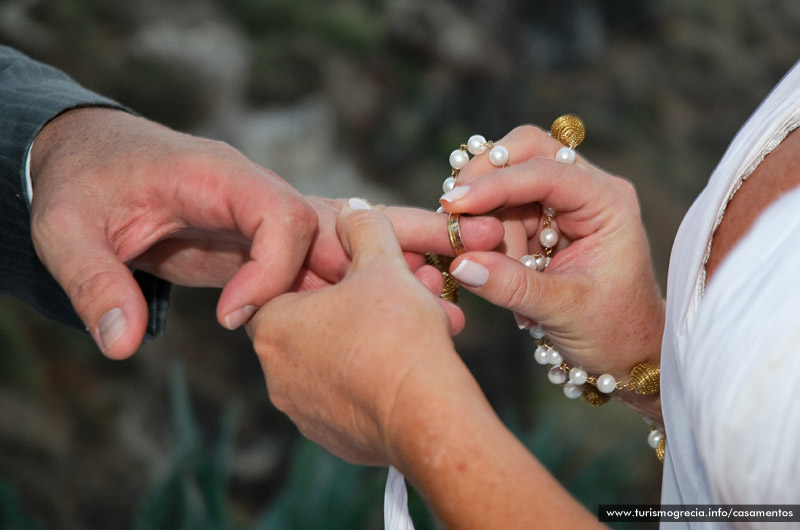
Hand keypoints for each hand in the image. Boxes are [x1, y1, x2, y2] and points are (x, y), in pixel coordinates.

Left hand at [30, 107, 317, 358]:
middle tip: (315, 342)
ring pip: (325, 244)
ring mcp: (257, 213)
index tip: (232, 318)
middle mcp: (251, 189)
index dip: (273, 270)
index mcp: (216, 174)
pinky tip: (312, 331)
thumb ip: (94, 283)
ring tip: (324, 342)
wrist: (89, 156)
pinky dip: (314, 293)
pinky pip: (302, 261)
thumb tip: (123, 345)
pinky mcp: (253, 238)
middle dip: (332, 283)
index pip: (282, 213)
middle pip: (324, 228)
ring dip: (331, 291)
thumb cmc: (80, 183)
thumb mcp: (65, 231)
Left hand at [246, 199, 602, 528]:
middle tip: (399, 294)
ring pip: (336, 362)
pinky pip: (351, 398)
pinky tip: (410, 366)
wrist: (426, 415)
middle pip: (315, 325)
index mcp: (274, 327)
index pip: (281, 287)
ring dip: (370, 341)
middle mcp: (277, 374)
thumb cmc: (397, 333)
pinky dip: (375, 379)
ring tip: (418, 328)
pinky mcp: (335, 439)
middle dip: (357, 306)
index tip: (356, 270)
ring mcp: (304, 412)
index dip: (322, 273)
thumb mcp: (382, 264)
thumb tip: (355, 210)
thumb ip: (365, 228)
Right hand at [441, 126, 664, 407]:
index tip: (455, 203)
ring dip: (486, 220)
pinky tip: (493, 266)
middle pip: (526, 152)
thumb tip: (460, 263)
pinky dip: (488, 234)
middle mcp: (587, 191)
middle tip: (454, 214)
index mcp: (608, 203)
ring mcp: (563, 204)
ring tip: (492, 269)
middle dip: (486, 180)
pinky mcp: (542, 222)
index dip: (497, 184)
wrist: (625, 352)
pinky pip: (502, 211)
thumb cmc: (612, 331)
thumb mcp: (562, 310)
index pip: (547, 172)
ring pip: (506, 184)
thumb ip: (511, 286)